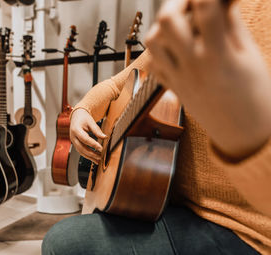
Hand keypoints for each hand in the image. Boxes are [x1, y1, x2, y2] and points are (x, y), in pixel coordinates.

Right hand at [70, 108, 106, 163]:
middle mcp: (73, 136)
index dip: (93, 144)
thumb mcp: (91, 121)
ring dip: (89, 157)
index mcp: (76, 129)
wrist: (77, 116)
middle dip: (91, 154)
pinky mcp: (75, 144)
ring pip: (81, 152)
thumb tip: (104, 137)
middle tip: (100, 157)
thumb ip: (97, 130)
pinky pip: (81, 151)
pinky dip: (88, 155)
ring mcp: (73, 141)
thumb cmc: (83, 118)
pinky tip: (94, 158)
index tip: (101, 148)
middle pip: (81, 148)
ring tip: (98, 160)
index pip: (85, 139)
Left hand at [145, 0, 270, 159]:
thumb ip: (231, 25)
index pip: (204, 9)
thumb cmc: (255, 97)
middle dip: (178, 3)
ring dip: (164, 27)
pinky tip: (176, 48)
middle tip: (192, 3)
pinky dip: (159, 51)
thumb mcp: (249, 56)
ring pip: (153, 42)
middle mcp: (192, 66)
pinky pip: (153, 63)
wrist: (243, 134)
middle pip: (167, 21)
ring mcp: (178, 78)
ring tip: (182, 25)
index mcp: (218, 56)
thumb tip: (221, 1)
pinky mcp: (172, 88)